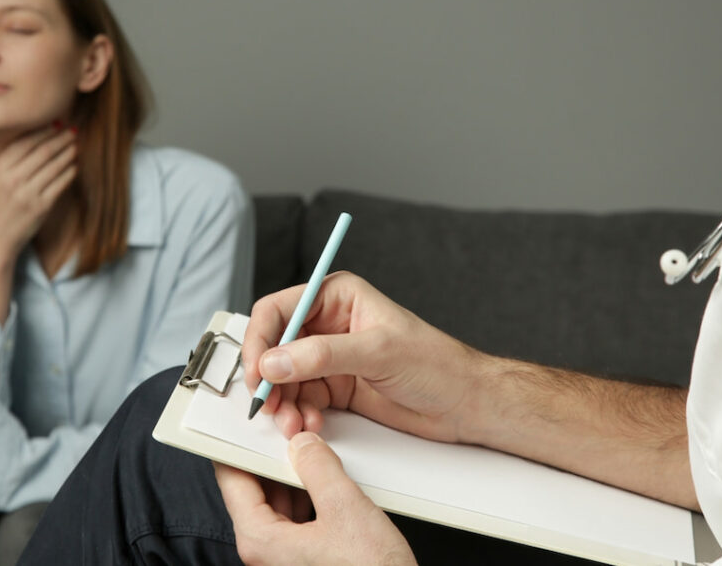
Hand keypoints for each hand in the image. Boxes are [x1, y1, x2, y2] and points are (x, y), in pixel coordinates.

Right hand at [0, 123, 77, 261]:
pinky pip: (60, 184)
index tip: (57, 123)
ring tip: (76, 145)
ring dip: (68, 153)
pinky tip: (74, 165)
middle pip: (42, 152)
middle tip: (73, 130)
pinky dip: (69, 172)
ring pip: (54, 167)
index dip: (43, 131)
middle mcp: (12, 180)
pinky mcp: (41, 208)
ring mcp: (27, 194)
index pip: (24, 142)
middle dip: (61, 139)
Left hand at [215, 431, 415, 565]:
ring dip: (292, 477)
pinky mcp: (305, 561)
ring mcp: (284, 559)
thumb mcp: (345, 509)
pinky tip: (325, 481)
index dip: (237, 445)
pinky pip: (295, 519)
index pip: (232, 479)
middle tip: (286, 431)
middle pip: (254, 490)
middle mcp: (264, 552)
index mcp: (259, 540)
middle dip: (271, 458)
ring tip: (310, 452)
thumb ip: (318, 468)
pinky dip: (306, 496)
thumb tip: (302, 446)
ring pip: (277, 504)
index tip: (241, 423)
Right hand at [244, 271, 484, 442]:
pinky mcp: (334, 388)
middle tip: (268, 404)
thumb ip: (323, 355)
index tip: (257, 371)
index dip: (261, 339)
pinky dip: (298, 414)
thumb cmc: (436, 363)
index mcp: (336, 297)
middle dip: (269, 378)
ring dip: (282, 402)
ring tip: (292, 422)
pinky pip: (300, 400)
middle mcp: (327, 324)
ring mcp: (328, 358)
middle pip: (273, 347)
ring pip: (283, 378)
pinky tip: (309, 424)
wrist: (464, 404)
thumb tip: (275, 361)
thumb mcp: (378, 351)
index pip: (279, 310)